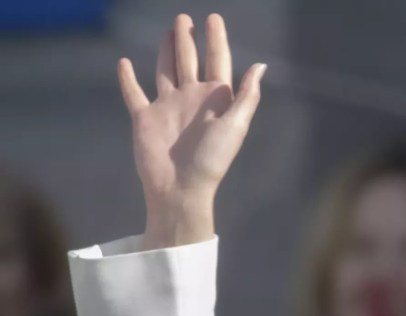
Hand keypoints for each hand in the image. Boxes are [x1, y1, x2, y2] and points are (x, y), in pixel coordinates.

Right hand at [117, 13, 265, 245]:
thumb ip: (247, 96)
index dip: (216, 41)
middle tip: (185, 18)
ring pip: (166, 71)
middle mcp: (191, 99)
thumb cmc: (211, 160)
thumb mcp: (235, 126)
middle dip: (189, 40)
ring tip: (169, 32)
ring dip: (167, 51)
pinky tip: (125, 63)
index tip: (214, 18)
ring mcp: (167, 107)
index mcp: (215, 100)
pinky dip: (128, 78)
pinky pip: (134, 93)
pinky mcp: (144, 117)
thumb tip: (261, 67)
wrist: (181, 188)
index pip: (217, 62)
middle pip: (190, 61)